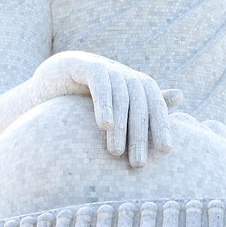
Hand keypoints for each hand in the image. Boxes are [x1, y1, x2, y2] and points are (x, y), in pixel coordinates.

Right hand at [32, 51, 182, 166]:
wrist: (44, 88)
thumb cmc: (82, 102)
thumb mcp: (115, 109)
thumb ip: (146, 105)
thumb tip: (181, 95)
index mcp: (135, 83)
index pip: (155, 103)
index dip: (162, 125)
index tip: (165, 151)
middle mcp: (122, 72)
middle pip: (140, 102)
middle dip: (140, 134)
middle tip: (137, 163)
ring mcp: (103, 65)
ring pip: (121, 95)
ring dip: (120, 125)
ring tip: (116, 152)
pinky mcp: (81, 63)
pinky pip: (99, 81)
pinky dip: (104, 102)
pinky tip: (104, 125)